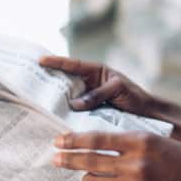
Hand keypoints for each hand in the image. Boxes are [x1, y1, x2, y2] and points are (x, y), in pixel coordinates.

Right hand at [39, 56, 157, 116]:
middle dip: (50, 81)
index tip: (40, 60)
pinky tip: (55, 120)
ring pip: (68, 99)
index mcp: (96, 72)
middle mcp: (90, 85)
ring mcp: (88, 100)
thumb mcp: (118, 90)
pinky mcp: (89, 115)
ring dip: (56, 101)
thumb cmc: (136, 97)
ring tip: (38, 102)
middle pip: (66, 81)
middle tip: (31, 83)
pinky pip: (74, 114)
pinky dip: (65, 116)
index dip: (56, 62)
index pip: (73, 65)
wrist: (148, 117)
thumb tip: (73, 104)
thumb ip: (97, 94)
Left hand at [52, 131, 180, 180]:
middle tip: (54, 158)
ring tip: (94, 178)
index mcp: (140, 141)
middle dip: (67, 160)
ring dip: (89, 180)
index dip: (74, 140)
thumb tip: (93, 145)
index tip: (58, 140)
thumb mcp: (156, 140)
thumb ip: (127, 143)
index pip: (97, 139)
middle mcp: (135, 164)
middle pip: (89, 162)